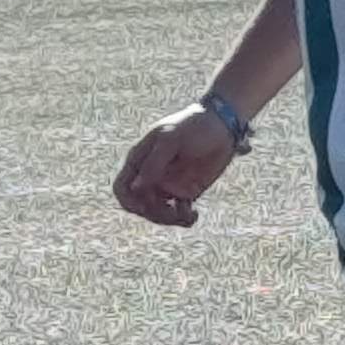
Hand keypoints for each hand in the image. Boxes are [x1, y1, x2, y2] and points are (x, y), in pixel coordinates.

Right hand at [116, 106, 239, 227]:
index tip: (145, 207)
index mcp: (139, 160)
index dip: (129, 202)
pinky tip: (194, 215)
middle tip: (174, 212)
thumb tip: (135, 188)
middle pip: (140, 206)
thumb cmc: (193, 125)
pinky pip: (177, 213)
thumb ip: (153, 163)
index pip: (122, 188)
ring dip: (169, 219)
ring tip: (189, 216)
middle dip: (154, 214)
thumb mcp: (171, 139)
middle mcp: (150, 176)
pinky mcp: (185, 192)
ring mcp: (167, 185)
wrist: (223, 125)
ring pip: (157, 213)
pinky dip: (183, 219)